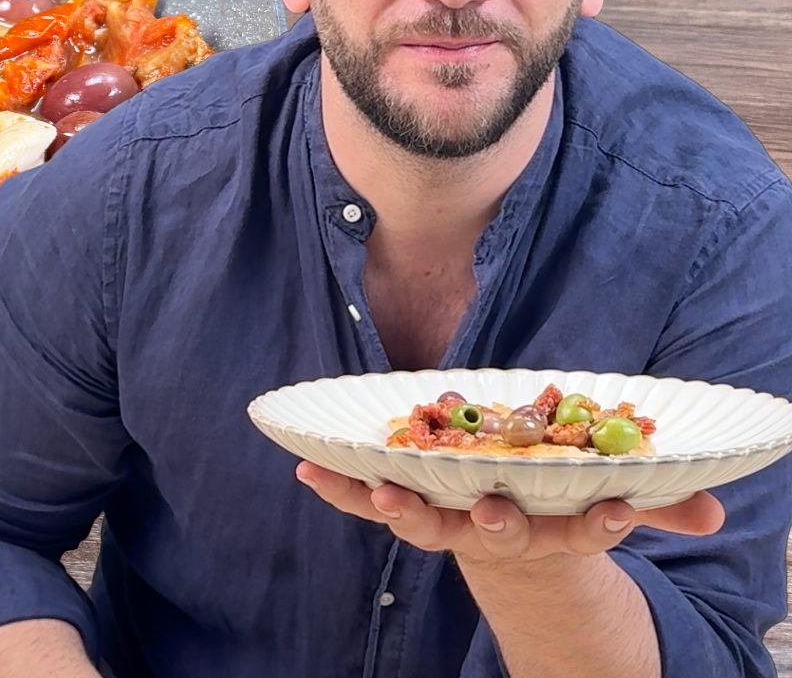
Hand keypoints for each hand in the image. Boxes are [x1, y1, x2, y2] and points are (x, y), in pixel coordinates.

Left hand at [294, 461, 724, 563]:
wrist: (513, 548)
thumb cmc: (561, 510)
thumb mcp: (607, 510)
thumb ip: (655, 508)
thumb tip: (708, 512)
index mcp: (554, 531)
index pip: (583, 532)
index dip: (598, 525)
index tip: (610, 513)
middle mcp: (498, 533)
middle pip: (495, 533)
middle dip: (493, 522)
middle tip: (493, 510)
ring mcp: (449, 524)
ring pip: (425, 522)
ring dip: (401, 508)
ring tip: (378, 491)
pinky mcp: (409, 508)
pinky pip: (368, 501)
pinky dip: (338, 488)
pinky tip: (305, 466)